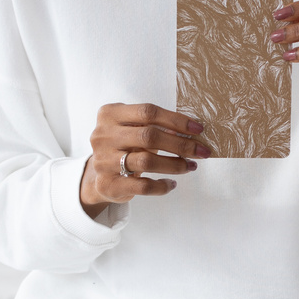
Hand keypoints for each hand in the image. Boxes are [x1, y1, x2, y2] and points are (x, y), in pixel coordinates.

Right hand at [80, 102, 209, 217]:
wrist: (97, 175)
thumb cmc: (122, 146)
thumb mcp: (132, 129)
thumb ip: (155, 126)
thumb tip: (191, 132)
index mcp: (110, 114)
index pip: (148, 112)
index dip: (176, 120)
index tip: (198, 129)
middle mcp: (103, 135)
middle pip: (149, 136)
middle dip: (181, 144)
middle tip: (201, 151)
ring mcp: (103, 160)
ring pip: (147, 161)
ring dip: (175, 164)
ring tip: (190, 166)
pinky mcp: (109, 184)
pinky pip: (143, 186)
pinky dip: (162, 185)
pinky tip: (171, 183)